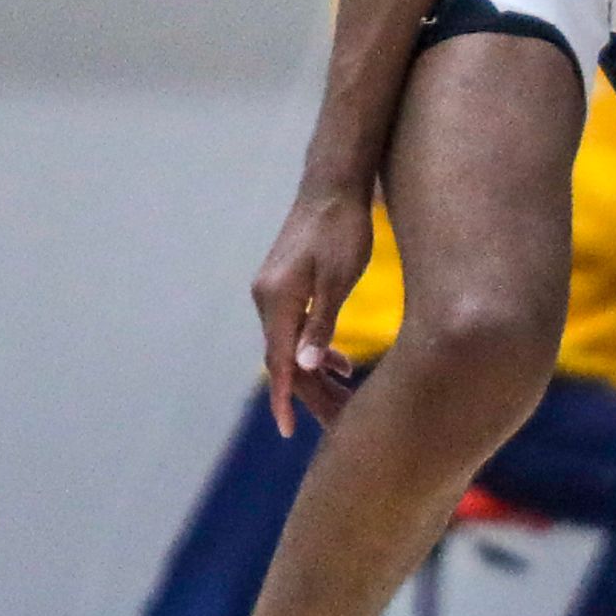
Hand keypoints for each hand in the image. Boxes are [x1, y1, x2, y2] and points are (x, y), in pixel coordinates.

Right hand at [252, 184, 378, 436]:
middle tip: (339, 425)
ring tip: (347, 399)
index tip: (290, 429)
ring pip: (290, 345)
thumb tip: (303, 367)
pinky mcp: (287, 284)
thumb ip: (322, 323)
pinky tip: (341, 364)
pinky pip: (295, 328)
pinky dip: (315, 350)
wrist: (334, 186)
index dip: (286, 398)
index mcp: (278, 300)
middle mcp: (267, 298)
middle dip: (309, 394)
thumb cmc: (344, 229)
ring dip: (316, 374)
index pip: (278, 362)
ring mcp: (274, 290)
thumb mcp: (340, 278)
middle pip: (284, 359)